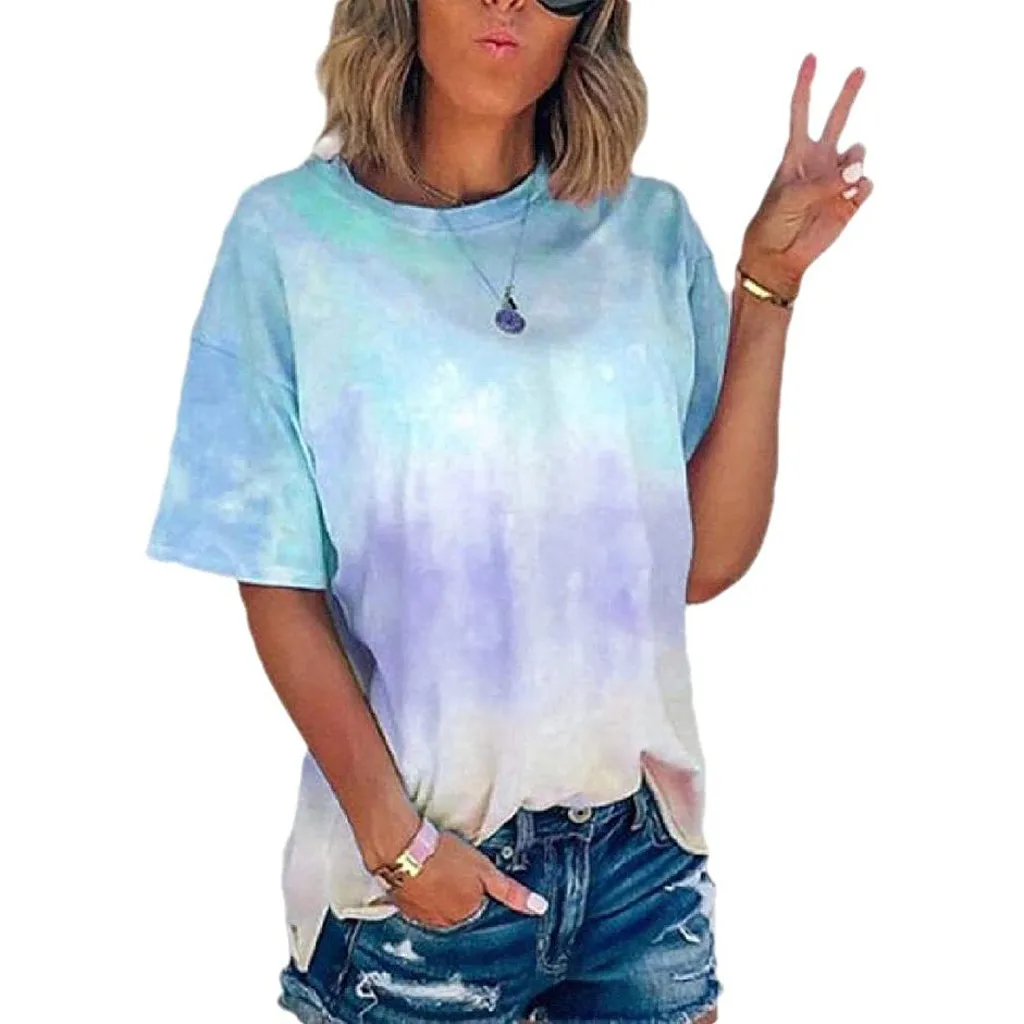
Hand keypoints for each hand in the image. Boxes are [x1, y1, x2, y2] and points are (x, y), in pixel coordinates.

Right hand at [375, 830, 548, 928]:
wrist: (405, 849)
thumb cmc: (445, 856)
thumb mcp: (486, 870)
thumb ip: (511, 892)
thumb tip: (539, 908)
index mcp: (466, 914)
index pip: (477, 900)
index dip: (473, 879)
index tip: (466, 866)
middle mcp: (444, 922)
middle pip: (456, 904)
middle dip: (455, 886)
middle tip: (449, 864)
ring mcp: (421, 915)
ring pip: (435, 902)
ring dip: (435, 888)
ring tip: (431, 865)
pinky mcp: (401, 905)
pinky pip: (414, 899)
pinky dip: (416, 888)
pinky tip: (416, 871)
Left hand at [739, 53, 874, 300]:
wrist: (778, 257)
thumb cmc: (773, 223)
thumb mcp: (791, 197)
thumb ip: (824, 180)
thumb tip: (859, 166)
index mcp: (796, 155)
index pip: (801, 112)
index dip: (806, 86)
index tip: (811, 59)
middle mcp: (819, 162)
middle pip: (836, 119)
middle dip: (847, 95)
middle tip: (859, 69)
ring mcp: (836, 180)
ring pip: (858, 153)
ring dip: (854, 161)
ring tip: (842, 179)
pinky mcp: (850, 201)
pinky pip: (866, 184)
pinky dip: (860, 188)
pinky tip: (848, 198)